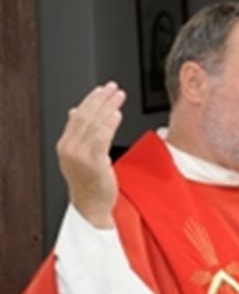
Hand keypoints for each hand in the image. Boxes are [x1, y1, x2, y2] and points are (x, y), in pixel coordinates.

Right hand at [55, 82, 125, 227]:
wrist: (91, 205)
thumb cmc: (89, 181)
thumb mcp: (79, 154)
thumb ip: (78, 133)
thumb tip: (75, 111)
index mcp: (65, 144)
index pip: (78, 116)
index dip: (91, 100)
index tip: (103, 89)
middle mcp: (70, 148)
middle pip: (86, 116)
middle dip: (101, 99)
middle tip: (114, 88)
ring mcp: (80, 155)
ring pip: (94, 124)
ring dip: (108, 107)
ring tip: (119, 96)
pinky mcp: (93, 163)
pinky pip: (101, 138)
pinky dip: (108, 124)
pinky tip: (117, 114)